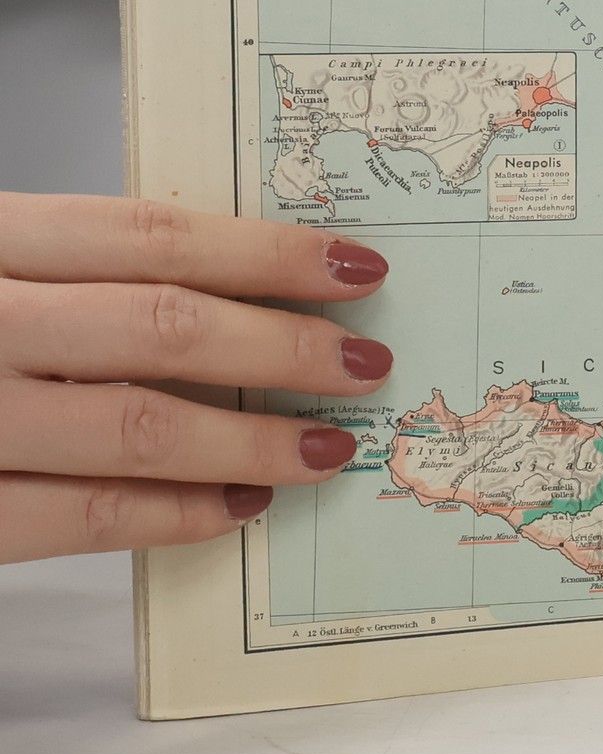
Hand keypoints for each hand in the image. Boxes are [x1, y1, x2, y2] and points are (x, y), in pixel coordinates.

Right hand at [0, 195, 392, 561]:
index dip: (268, 254)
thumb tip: (242, 291)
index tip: (359, 268)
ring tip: (328, 447)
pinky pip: (85, 517)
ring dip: (252, 441)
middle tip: (366, 365)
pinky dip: (176, 512)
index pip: (152, 237)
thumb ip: (87, 277)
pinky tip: (239, 504)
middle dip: (284, 348)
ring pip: (138, 428)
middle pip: (162, 327)